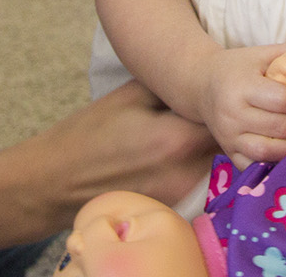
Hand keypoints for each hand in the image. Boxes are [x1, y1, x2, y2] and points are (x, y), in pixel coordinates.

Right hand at [31, 81, 214, 210]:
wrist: (55, 181)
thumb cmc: (88, 132)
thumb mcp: (131, 95)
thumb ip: (173, 88)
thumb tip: (204, 78)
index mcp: (176, 138)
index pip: (227, 118)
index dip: (230, 102)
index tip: (227, 90)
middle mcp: (185, 171)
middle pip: (226, 144)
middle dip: (225, 124)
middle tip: (216, 106)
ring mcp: (180, 194)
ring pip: (216, 163)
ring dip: (212, 144)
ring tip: (196, 126)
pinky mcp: (172, 207)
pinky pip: (199, 179)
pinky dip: (197, 164)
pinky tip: (179, 152)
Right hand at [197, 43, 285, 163]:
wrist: (202, 86)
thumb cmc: (238, 68)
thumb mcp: (263, 53)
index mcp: (242, 86)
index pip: (283, 100)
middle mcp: (233, 114)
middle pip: (281, 128)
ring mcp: (230, 137)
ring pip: (270, 152)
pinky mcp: (229, 152)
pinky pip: (257, 166)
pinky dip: (277, 163)